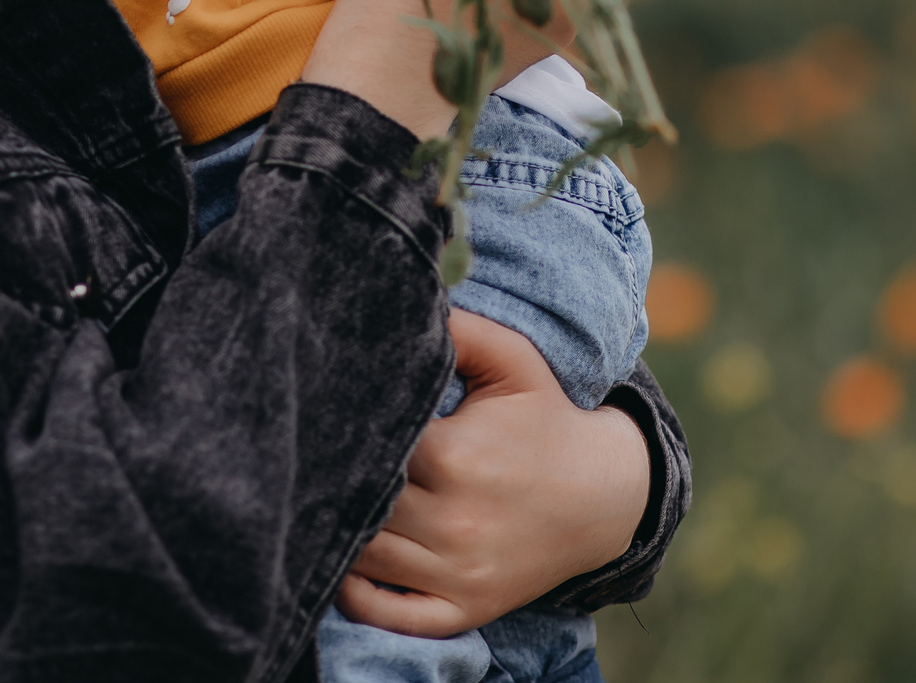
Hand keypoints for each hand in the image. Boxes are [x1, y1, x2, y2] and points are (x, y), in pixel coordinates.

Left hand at [336, 312, 649, 635]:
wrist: (603, 497)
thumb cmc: (545, 418)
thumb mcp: (513, 362)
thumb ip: (458, 329)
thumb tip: (404, 300)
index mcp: (454, 457)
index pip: (366, 446)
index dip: (339, 430)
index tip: (324, 413)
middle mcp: (453, 522)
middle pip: (355, 503)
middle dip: (333, 480)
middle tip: (311, 458)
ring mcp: (458, 572)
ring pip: (362, 557)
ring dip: (338, 531)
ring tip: (325, 501)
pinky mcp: (463, 608)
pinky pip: (390, 614)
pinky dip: (357, 597)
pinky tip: (347, 565)